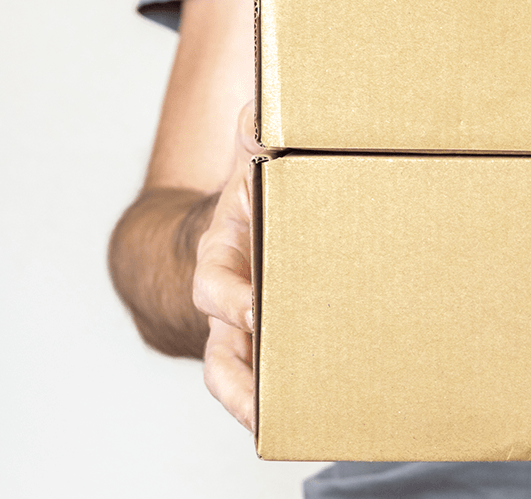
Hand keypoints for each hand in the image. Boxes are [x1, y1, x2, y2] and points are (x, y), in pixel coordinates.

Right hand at [192, 101, 259, 431]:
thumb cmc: (256, 187)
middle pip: (220, 348)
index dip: (227, 297)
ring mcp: (248, 328)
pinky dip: (280, 402)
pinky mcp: (274, 341)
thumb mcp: (256, 155)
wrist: (243, 217)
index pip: (213, 281)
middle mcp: (228, 298)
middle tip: (261, 399)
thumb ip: (260, 129)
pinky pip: (269, 380)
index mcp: (222, 251)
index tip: (248, 309)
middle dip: (237, 376)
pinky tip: (318, 423)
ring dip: (255, 405)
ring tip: (282, 431)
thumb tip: (266, 100)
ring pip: (237, 377)